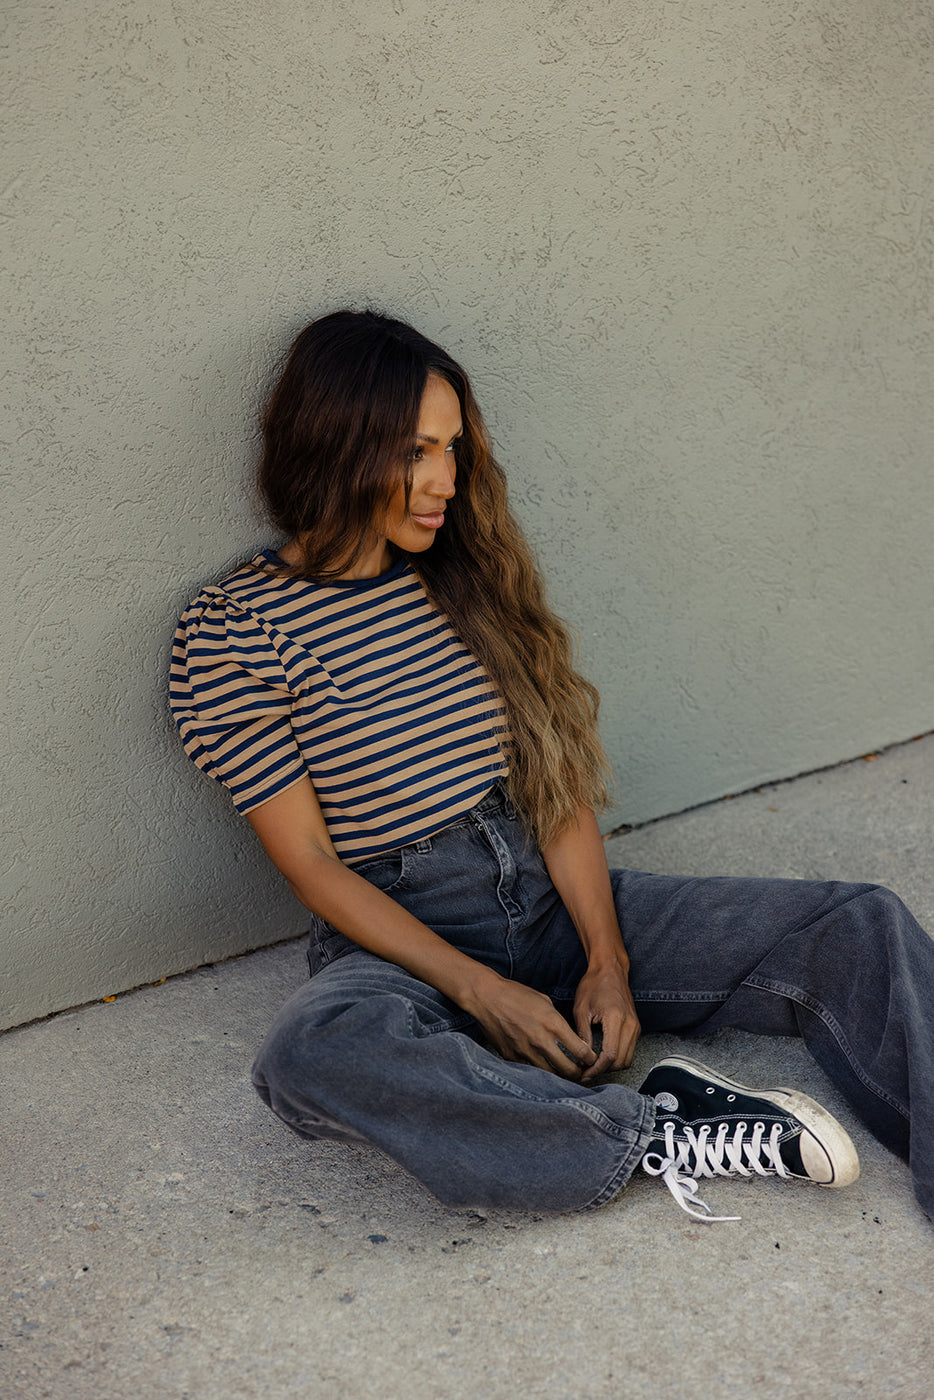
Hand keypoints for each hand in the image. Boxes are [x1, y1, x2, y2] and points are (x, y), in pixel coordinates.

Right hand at [468, 974, 597, 1080]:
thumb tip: (569, 1038)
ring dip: (559, 1075)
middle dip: (578, 1074)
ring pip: (550, 1075)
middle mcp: (541, 1040)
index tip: (590, 1060)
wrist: (487, 997)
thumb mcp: (545, 1002)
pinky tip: (541, 1067)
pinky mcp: (511, 1057)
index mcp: (553, 1024)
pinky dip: (538, 1070)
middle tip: (580, 1073)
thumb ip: (558, 1022)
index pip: (581, 1051)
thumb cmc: (516, 995)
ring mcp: (525, 1051)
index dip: (590, 1059)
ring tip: (563, 1073)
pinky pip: (530, 1070)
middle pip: (568, 1070)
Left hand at [573, 959, 640, 1081]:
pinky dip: (617, 1058)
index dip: (596, 1069)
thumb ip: (583, 1036)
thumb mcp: (581, 1010)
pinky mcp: (636, 1027)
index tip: (584, 1074)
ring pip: (627, 1059)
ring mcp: (636, 1027)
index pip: (610, 1056)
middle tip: (585, 1072)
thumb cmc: (593, 985)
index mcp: (616, 1019)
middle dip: (603, 1070)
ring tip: (592, 1065)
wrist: (610, 970)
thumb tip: (581, 1059)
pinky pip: (629, 1050)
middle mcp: (630, 1025)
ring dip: (611, 1066)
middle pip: (621, 1062)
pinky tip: (602, 1056)